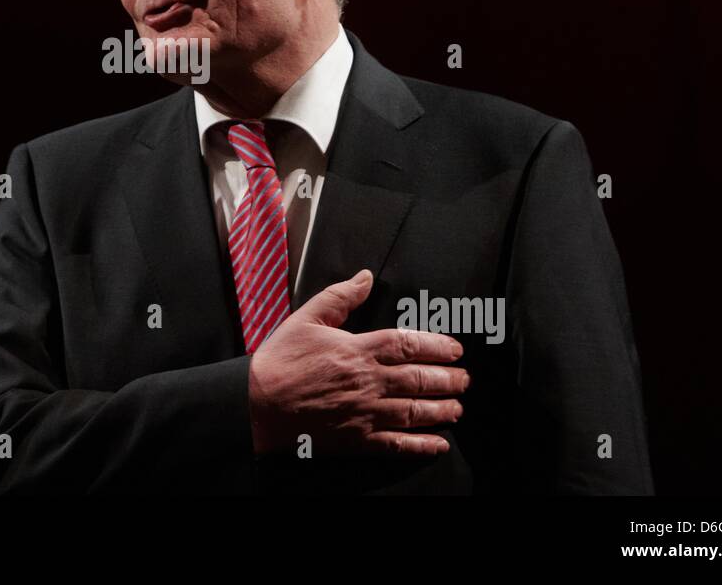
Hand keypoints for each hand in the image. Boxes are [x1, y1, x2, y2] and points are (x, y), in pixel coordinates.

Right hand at [247, 269, 468, 455]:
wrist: (256, 405)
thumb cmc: (280, 361)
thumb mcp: (306, 318)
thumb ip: (339, 297)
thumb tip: (365, 276)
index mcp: (357, 349)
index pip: (408, 345)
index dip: (437, 346)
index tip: (455, 349)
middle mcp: (367, 382)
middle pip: (419, 379)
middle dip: (448, 379)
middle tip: (465, 379)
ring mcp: (364, 413)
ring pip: (414, 411)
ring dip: (442, 410)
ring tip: (458, 408)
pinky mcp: (357, 440)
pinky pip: (396, 444)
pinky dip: (421, 445)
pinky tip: (438, 444)